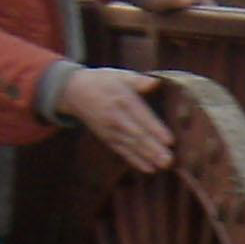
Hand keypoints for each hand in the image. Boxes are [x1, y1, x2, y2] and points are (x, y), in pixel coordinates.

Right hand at [60, 68, 174, 172]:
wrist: (74, 92)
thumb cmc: (103, 81)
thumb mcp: (120, 75)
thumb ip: (138, 80)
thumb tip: (155, 82)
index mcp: (122, 100)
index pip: (141, 116)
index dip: (155, 129)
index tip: (169, 140)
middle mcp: (116, 118)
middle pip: (137, 135)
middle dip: (153, 148)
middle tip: (169, 160)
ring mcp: (110, 131)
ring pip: (131, 146)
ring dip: (147, 157)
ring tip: (162, 166)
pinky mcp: (107, 139)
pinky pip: (122, 151)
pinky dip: (135, 160)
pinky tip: (149, 169)